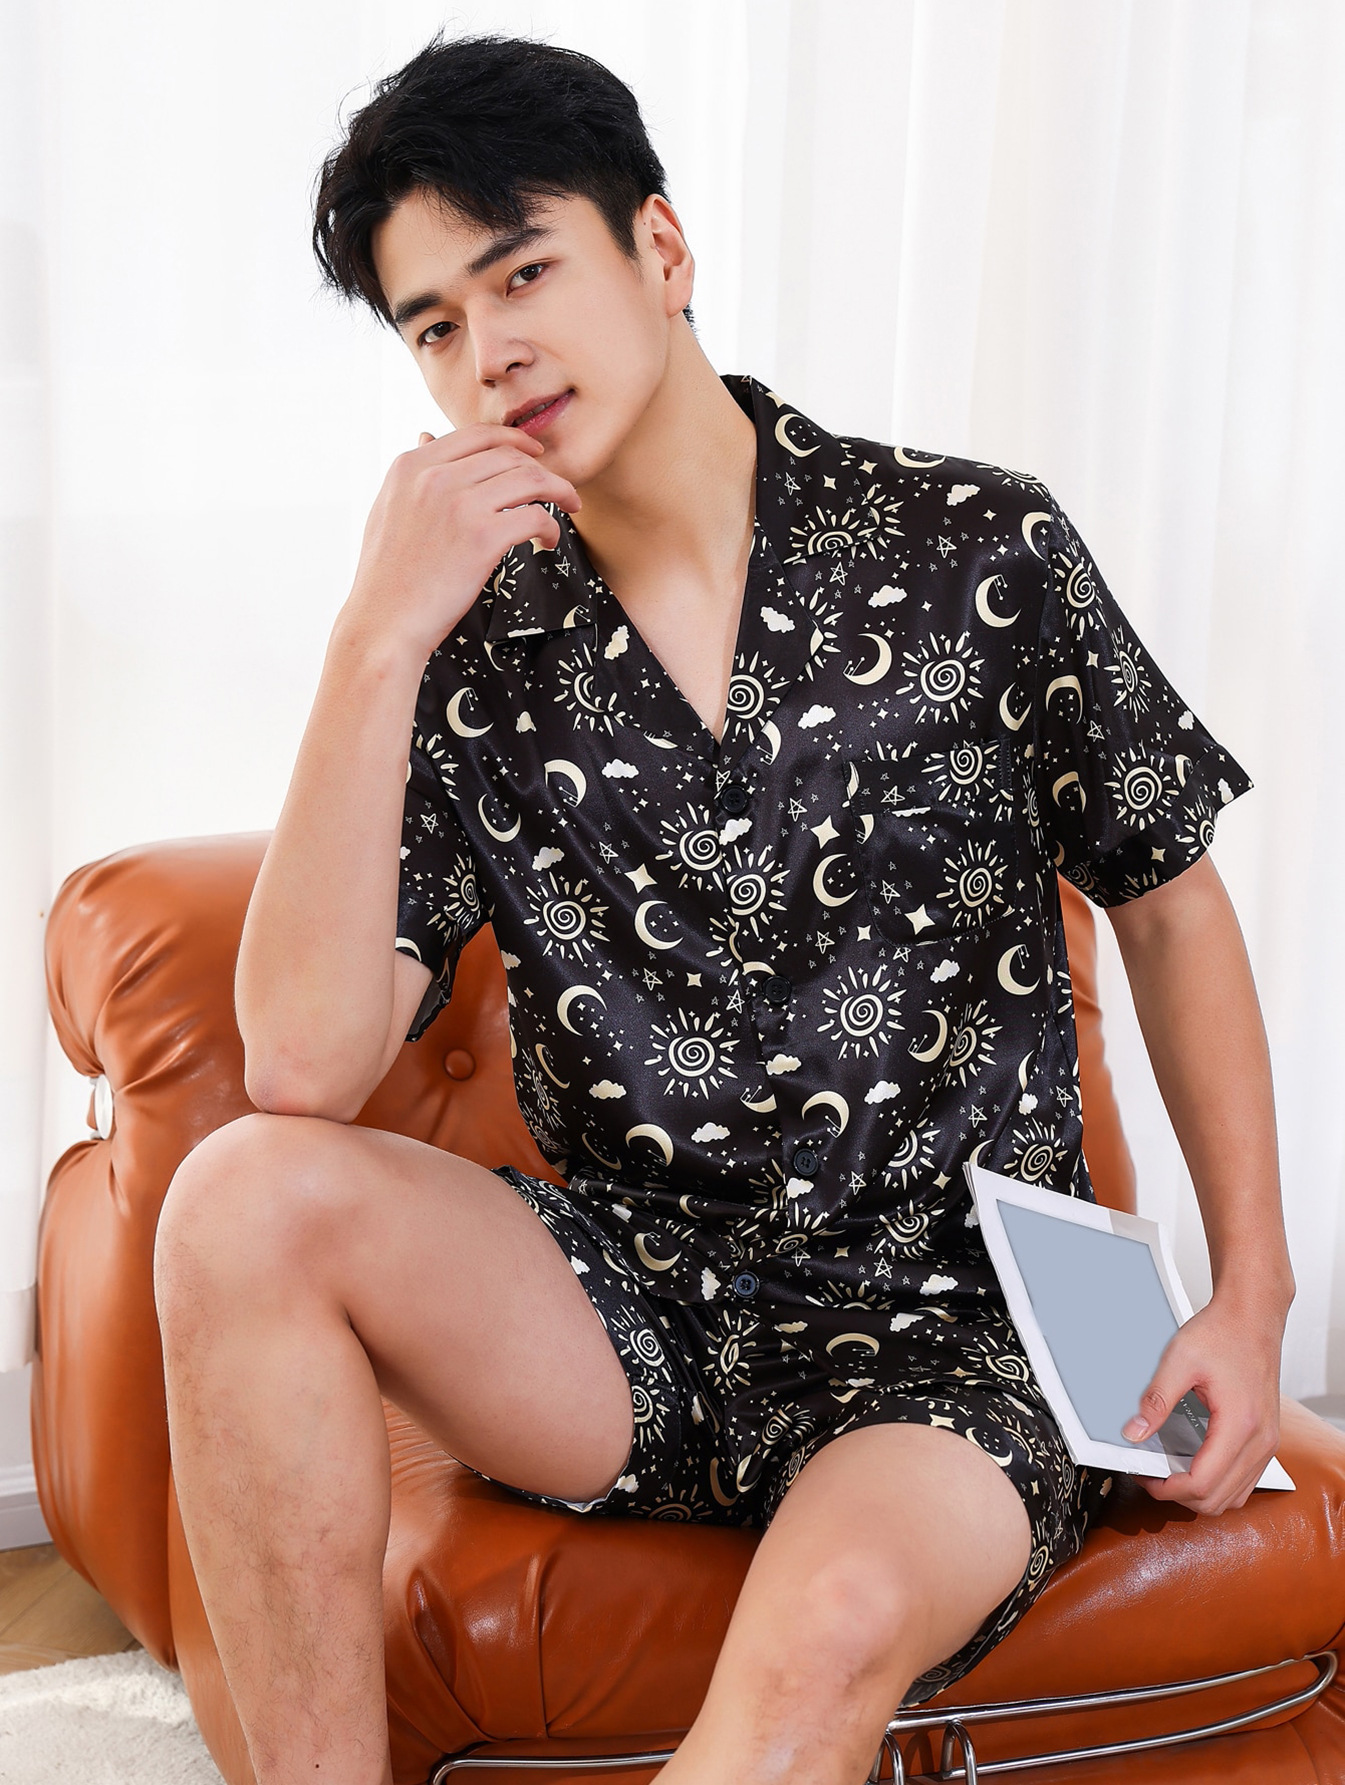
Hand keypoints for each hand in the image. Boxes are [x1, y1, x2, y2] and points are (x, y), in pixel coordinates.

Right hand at [342, 423, 581, 661]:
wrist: (385, 621)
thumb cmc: (388, 576)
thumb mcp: (389, 508)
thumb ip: (414, 475)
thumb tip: (427, 436)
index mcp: (411, 466)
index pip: (476, 435)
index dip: (515, 439)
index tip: (535, 454)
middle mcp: (435, 477)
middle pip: (509, 456)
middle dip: (543, 470)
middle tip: (559, 489)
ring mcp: (460, 505)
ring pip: (530, 480)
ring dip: (559, 491)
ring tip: (568, 507)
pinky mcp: (482, 538)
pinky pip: (535, 517)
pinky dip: (551, 527)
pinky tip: (548, 541)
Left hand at [1122, 1293, 1284, 1513]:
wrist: (1252, 1318)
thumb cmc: (1221, 1333)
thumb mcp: (1179, 1360)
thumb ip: (1155, 1399)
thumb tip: (1134, 1433)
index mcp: (1240, 1425)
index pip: (1202, 1484)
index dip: (1168, 1489)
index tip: (1145, 1477)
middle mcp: (1260, 1441)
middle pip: (1218, 1500)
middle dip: (1180, 1496)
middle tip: (1152, 1475)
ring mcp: (1268, 1443)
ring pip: (1234, 1497)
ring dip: (1201, 1495)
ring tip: (1171, 1472)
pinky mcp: (1267, 1439)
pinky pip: (1245, 1481)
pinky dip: (1219, 1484)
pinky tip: (1195, 1465)